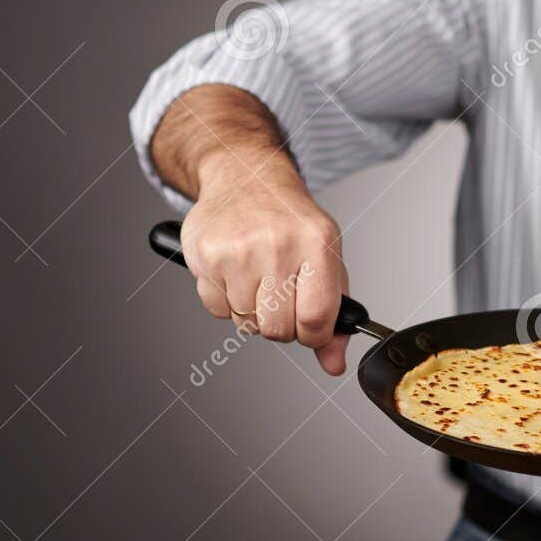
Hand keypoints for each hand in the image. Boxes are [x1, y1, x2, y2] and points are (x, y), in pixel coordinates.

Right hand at [179, 153, 351, 374]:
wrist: (248, 177)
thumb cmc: (292, 222)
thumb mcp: (326, 257)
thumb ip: (334, 313)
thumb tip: (334, 363)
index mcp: (317, 245)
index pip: (316, 318)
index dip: (313, 336)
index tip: (311, 330)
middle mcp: (277, 245)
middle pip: (278, 328)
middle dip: (282, 326)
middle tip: (281, 300)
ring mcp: (238, 250)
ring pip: (246, 323)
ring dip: (253, 312)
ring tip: (258, 278)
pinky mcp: (206, 254)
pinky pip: (216, 309)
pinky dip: (226, 301)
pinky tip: (234, 272)